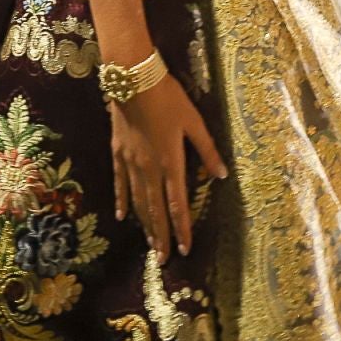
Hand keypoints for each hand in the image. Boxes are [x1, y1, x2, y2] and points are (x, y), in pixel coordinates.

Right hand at [110, 76, 226, 262]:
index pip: (178, 205)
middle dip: (161, 237)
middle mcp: (149, 169)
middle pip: (156, 210)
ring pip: (138, 202)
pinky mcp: (118, 154)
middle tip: (163, 260)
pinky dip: (123, 202)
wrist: (132, 80)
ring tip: (149, 245)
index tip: (185, 250)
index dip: (182, 229)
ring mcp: (130, 163)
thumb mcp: (194, 122)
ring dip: (145, 225)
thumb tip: (223, 175)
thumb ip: (208, 151)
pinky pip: (120, 185)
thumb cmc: (168, 98)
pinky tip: (123, 217)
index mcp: (171, 163)